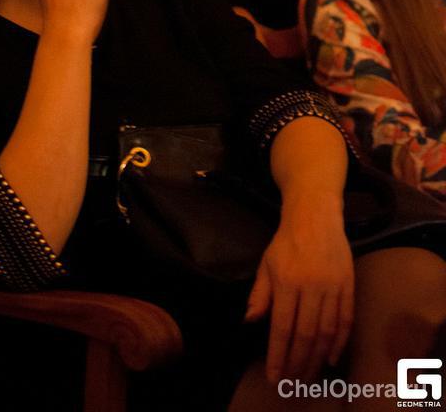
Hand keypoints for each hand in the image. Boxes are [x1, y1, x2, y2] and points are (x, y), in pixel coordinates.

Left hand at [245, 193, 353, 383]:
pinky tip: (332, 358)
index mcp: (286, 281)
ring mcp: (332, 286)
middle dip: (298, 362)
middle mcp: (311, 286)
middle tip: (292, 382)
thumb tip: (250, 322)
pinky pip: (346, 319)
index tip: (274, 375)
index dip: (277, 354)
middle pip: (306, 334)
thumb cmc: (286, 242)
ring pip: (327, 331)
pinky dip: (340, 342)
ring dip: (318, 358)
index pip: (281, 327)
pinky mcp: (348, 284)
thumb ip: (260, 295)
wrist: (315, 215)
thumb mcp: (266, 264)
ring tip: (309, 375)